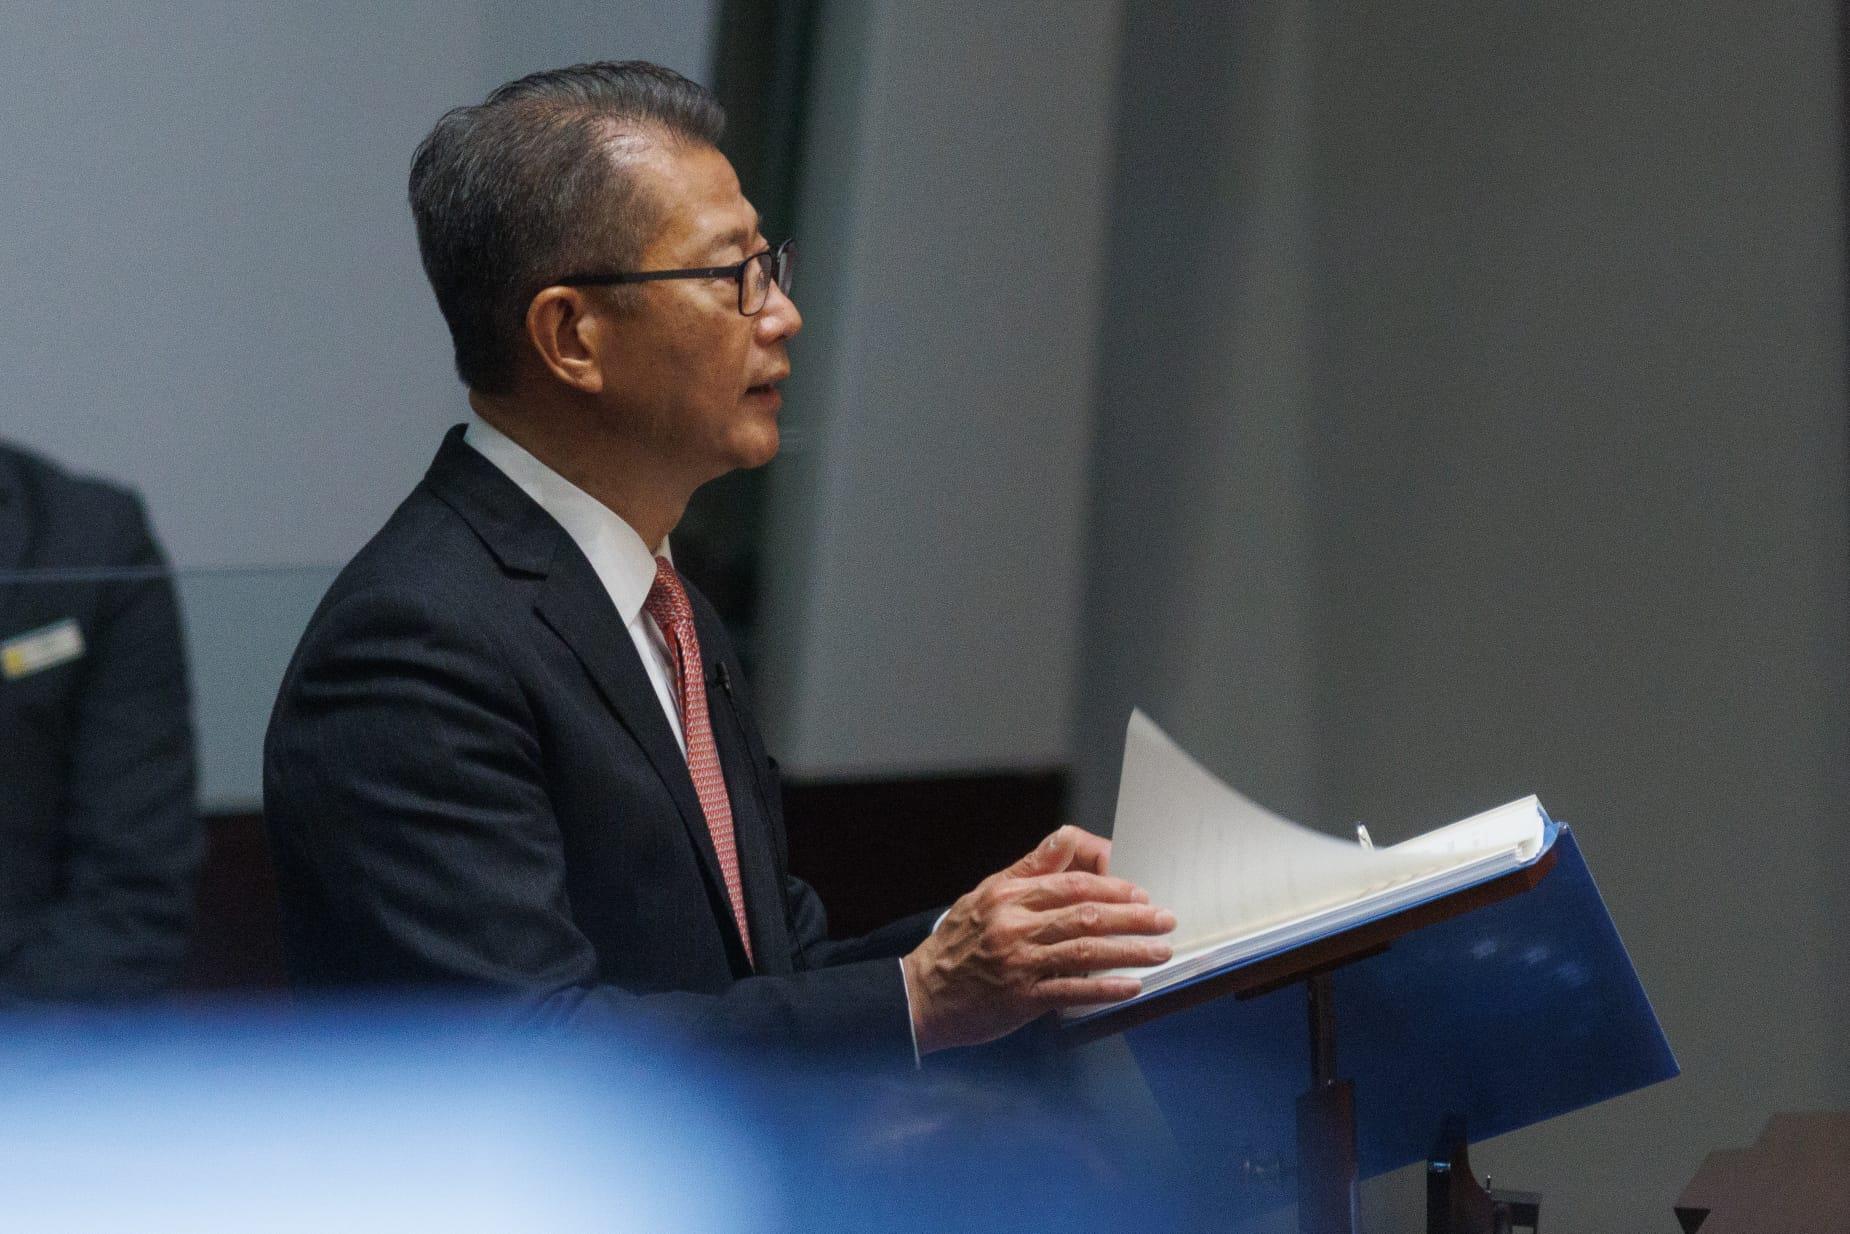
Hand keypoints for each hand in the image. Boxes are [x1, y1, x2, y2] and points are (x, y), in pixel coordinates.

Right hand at [901, 825, 1175, 1053]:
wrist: (922, 994)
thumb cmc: (958, 943)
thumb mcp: (987, 893)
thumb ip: (1031, 868)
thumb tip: (1070, 840)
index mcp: (1009, 894)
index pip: (1071, 882)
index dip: (1112, 885)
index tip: (1140, 892)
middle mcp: (1014, 924)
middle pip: (1087, 914)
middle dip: (1133, 916)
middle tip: (1163, 919)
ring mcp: (1018, 961)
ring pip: (1086, 951)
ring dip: (1129, 950)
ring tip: (1159, 950)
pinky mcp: (1020, 998)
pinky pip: (1071, 991)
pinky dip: (1104, 989)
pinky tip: (1131, 987)